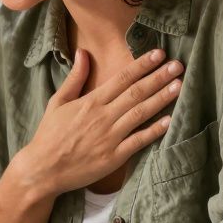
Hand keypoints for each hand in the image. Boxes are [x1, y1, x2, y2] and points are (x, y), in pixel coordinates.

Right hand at [15, 48, 181, 198]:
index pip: (121, 78)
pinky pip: (139, 141)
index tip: (159, 54)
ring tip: (179, 85)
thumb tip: (83, 52)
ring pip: (141, 113)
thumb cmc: (49, 135)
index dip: (141, 65)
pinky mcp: (114, 157)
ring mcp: (110, 137)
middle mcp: (103, 117)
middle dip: (158, 77)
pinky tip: (170, 120)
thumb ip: (74, 78)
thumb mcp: (57, 102)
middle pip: (136, 93)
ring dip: (161, 99)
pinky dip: (154, 131)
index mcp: (90, 102)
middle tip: (178, 65)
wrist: (43, 169)